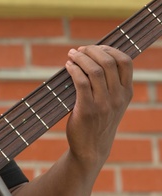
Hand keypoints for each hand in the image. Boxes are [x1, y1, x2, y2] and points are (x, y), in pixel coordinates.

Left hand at [64, 45, 133, 172]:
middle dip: (91, 51)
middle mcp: (119, 97)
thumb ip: (110, 84)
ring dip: (80, 58)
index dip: (109, 49)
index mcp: (127, 92)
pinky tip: (68, 67)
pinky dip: (74, 70)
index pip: (126, 62)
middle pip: (108, 62)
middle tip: (79, 50)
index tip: (95, 48)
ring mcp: (104, 103)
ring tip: (71, 55)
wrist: (91, 148)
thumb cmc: (98, 121)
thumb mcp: (112, 103)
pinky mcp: (88, 109)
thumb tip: (93, 58)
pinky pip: (81, 82)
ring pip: (95, 70)